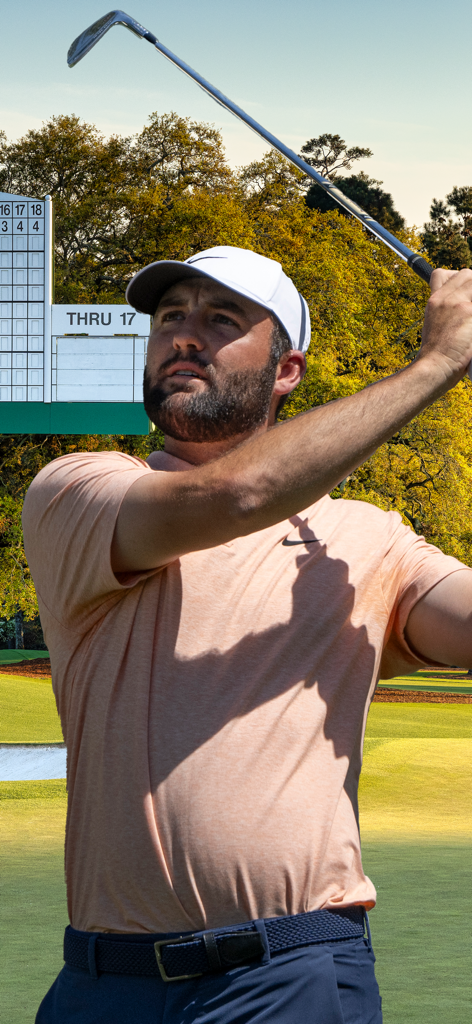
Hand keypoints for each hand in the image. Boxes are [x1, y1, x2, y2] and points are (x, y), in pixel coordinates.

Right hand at [416, 268, 471, 386]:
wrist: (434, 366)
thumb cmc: (436, 353)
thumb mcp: (432, 325)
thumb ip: (444, 312)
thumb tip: (460, 310)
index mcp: (434, 301)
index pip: (442, 274)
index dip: (457, 279)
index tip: (463, 293)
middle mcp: (445, 298)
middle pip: (465, 274)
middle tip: (471, 307)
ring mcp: (458, 304)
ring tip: (471, 316)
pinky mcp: (470, 312)